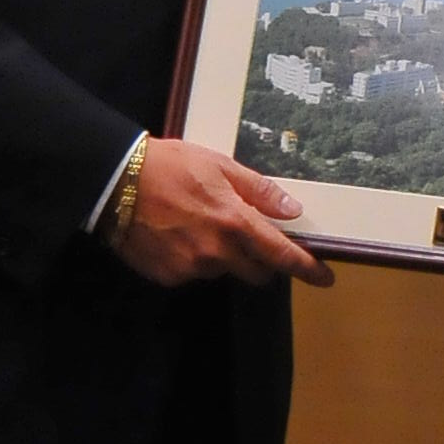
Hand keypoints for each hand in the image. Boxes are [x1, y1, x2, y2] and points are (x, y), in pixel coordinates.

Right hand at [112, 137, 332, 290]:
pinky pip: (194, 273)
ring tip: (197, 222)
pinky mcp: (169, 278)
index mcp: (235, 222)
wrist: (117, 182)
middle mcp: (217, 252)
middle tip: (244, 232)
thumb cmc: (172, 165)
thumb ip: (258, 191)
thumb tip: (292, 210)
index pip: (280, 255)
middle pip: (256, 272)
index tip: (326, 278)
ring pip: (222, 270)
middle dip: (259, 259)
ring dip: (222, 255)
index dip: (307, 268)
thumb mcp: (219, 165)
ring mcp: (192, 269)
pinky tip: (177, 234)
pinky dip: (194, 259)